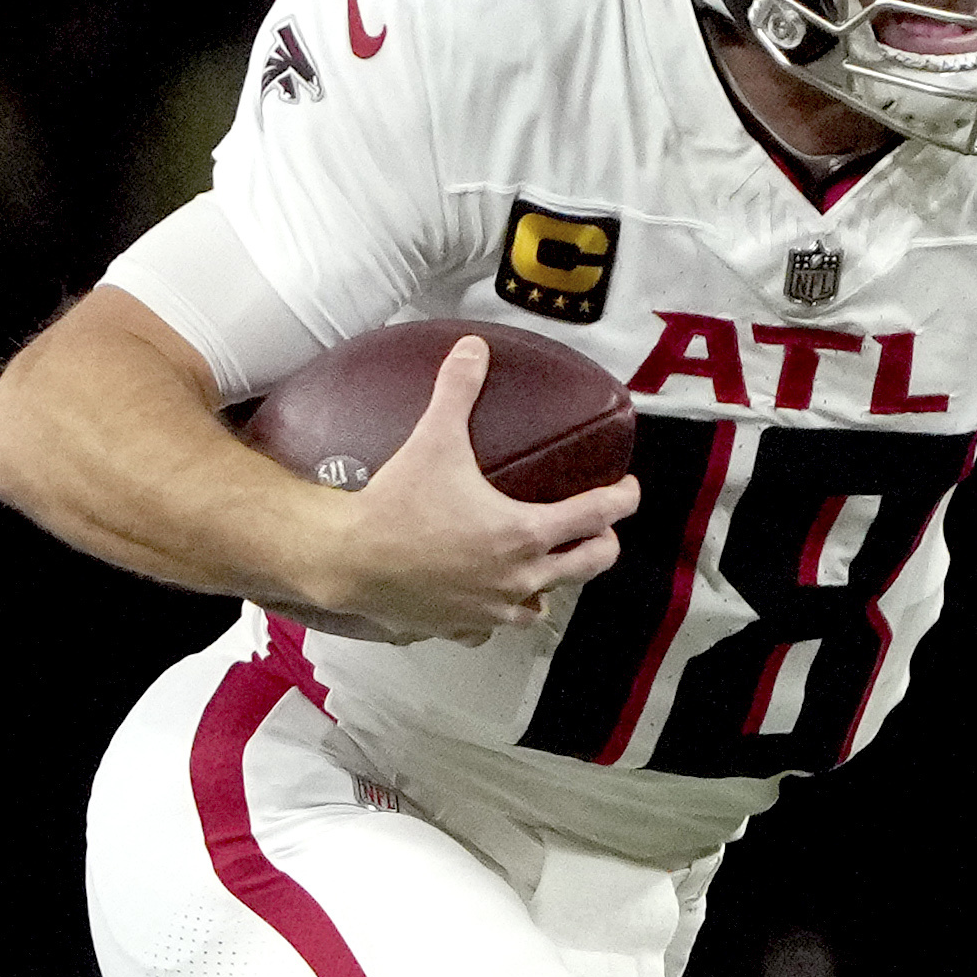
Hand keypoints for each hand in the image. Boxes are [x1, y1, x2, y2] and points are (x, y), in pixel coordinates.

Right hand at [292, 336, 633, 642]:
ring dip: (552, 582)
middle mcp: (519, 577)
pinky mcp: (460, 627)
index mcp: (525, 532)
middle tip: (598, 527)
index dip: (622, 498)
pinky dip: (499, 614)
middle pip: (589, 565)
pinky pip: (494, 628)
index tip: (628, 490)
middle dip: (602, 543)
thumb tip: (473, 348)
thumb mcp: (434, 438)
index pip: (598, 515)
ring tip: (545, 564)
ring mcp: (491, 609)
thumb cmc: (396, 503)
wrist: (348, 559)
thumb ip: (458, 390)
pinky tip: (490, 600)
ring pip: (543, 603)